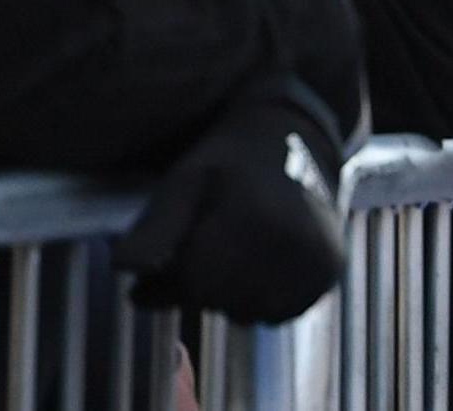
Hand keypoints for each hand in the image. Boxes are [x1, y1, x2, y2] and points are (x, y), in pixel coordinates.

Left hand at [114, 87, 345, 323]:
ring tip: (229, 253)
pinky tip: (256, 264)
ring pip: (248, 312)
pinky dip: (260, 299)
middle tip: (197, 253)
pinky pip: (279, 313)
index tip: (152, 279)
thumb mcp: (185, 182)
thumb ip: (155, 228)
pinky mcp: (330, 272)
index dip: (167, 284)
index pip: (194, 283)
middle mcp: (291, 243)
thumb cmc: (230, 161)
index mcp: (251, 217)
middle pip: (220, 300)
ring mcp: (316, 260)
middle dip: (197, 286)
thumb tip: (122, 268)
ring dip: (228, 295)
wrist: (295, 139)